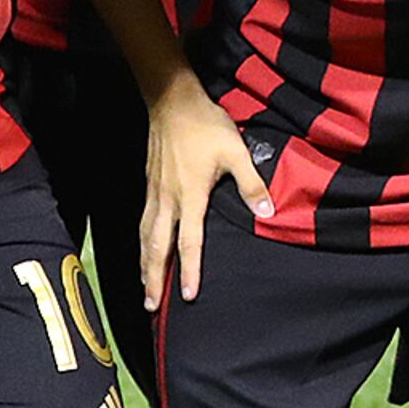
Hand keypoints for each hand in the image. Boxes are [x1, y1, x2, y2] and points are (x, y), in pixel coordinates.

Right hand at [135, 82, 266, 308]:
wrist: (172, 101)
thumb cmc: (206, 126)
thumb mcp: (236, 152)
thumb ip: (252, 185)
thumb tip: (268, 214)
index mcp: (190, 196)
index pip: (189, 242)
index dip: (189, 270)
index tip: (188, 295)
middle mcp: (168, 200)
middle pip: (157, 247)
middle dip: (153, 278)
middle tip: (150, 306)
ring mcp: (155, 193)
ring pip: (145, 236)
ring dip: (144, 264)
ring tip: (144, 288)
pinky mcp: (149, 185)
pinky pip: (142, 222)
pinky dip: (141, 243)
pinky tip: (143, 250)